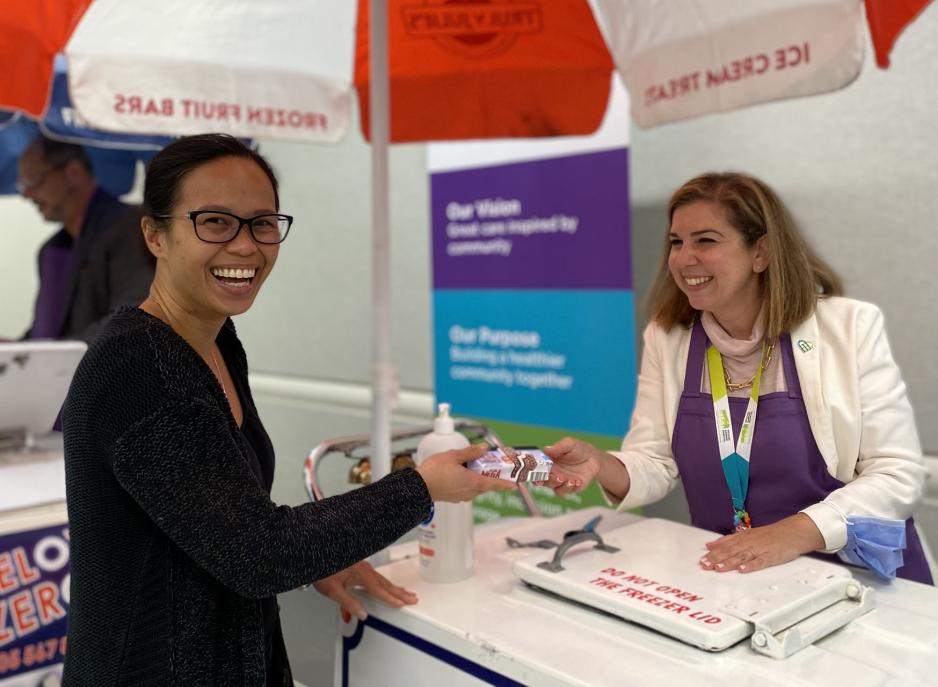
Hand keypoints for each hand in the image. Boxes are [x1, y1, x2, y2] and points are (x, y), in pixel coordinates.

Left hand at [312, 560, 416, 620]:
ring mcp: (362, 567)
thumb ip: (348, 603)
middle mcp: (364, 568)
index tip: (402, 604)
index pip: (379, 589)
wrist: (315, 555)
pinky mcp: (358, 567)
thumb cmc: (322, 570)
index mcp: (360, 573)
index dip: (391, 598)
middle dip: (399, 592)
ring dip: (394, 588)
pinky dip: (384, 583)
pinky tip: (385, 586)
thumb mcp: (333, 590)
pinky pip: (376, 577)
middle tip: (412, 598)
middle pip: (385, 583)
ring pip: (381, 580)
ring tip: (405, 593)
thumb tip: (362, 614)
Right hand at [415, 443, 515, 502]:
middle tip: (494, 468)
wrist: (417, 488)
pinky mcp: (452, 497)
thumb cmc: (434, 472)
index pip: (494, 485)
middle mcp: (469, 492)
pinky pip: (465, 489)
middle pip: (485, 485)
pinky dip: (467, 482)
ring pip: (475, 488)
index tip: (515, 485)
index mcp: (473, 482)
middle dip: (490, 477)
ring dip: (478, 479)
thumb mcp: (454, 456)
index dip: (505, 484)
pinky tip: (461, 473)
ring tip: (475, 467)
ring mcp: (460, 496)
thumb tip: (483, 448)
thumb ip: (470, 453)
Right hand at [540, 437, 604, 494]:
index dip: (533, 472)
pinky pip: (568, 491)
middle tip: (557, 476)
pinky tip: (577, 481)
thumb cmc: (577, 449)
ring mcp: (562, 482)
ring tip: (569, 479)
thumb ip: (558, 447)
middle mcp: (552, 474)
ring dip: (560, 485)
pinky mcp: (572, 488)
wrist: (593, 457)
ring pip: (555, 488)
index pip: (536, 470)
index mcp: (547, 463)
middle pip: (543, 481)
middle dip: (548, 480)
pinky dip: (571, 487)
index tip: (536, 472)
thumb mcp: (569, 444)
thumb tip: (546, 449)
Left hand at [699, 514, 825, 573]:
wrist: (792, 532)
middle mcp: (749, 543)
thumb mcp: (746, 535)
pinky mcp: (771, 556)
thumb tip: (710, 545)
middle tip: (705, 565)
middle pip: (730, 551)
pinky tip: (742, 570)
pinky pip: (760, 562)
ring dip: (729, 563)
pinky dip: (751, 566)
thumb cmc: (769, 535)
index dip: (712, 553)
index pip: (724, 546)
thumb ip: (727, 540)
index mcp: (742, 538)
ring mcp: (760, 549)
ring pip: (742, 556)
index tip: (702, 560)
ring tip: (718, 568)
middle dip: (716, 558)